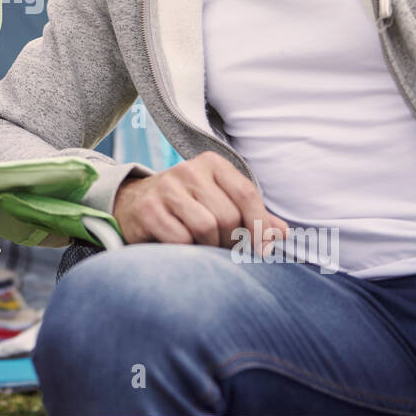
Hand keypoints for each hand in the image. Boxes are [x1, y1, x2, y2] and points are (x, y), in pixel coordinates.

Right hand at [113, 151, 288, 252]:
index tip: (261, 250)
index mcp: (212, 164)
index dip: (259, 225)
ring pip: (205, 227)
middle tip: (223, 249)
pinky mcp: (148, 209)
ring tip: (202, 246)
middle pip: (227, 216)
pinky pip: (180, 239)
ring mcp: (166, 187)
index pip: (247, 193)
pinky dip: (186, 250)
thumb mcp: (220, 203)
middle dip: (231, 241)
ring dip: (208, 246)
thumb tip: (282, 233)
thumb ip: (253, 217)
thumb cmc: (187, 207)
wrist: (133, 204)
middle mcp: (188, 170)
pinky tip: (180, 246)